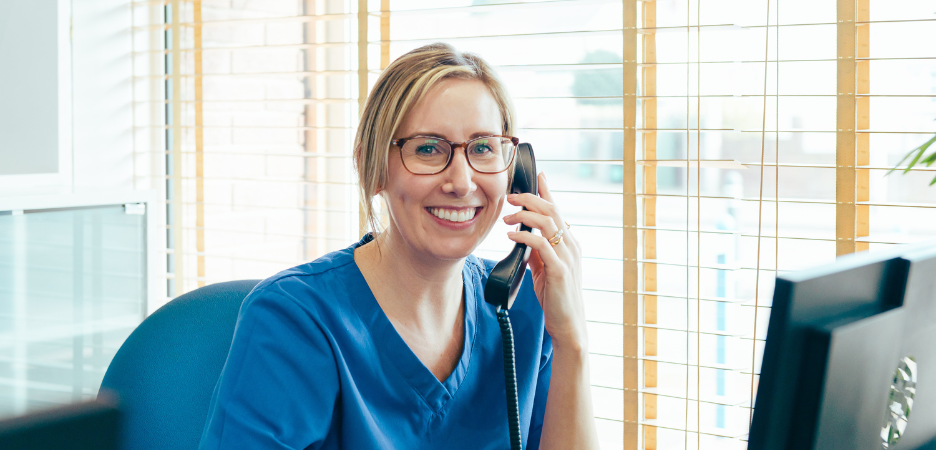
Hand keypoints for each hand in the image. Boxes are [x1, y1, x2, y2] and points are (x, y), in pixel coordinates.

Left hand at [503, 172, 586, 348]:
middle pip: (552, 210)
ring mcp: (568, 257)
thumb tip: (523, 235)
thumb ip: (537, 251)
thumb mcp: (544, 269)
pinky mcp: (560, 270)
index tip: (537, 175)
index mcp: (569, 243)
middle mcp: (572, 246)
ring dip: (524, 215)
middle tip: (510, 196)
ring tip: (507, 216)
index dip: (547, 191)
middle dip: (530, 198)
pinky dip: (524, 237)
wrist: (568, 323)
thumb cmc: (556, 297)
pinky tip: (511, 236)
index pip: (558, 210)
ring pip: (548, 223)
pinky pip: (541, 245)